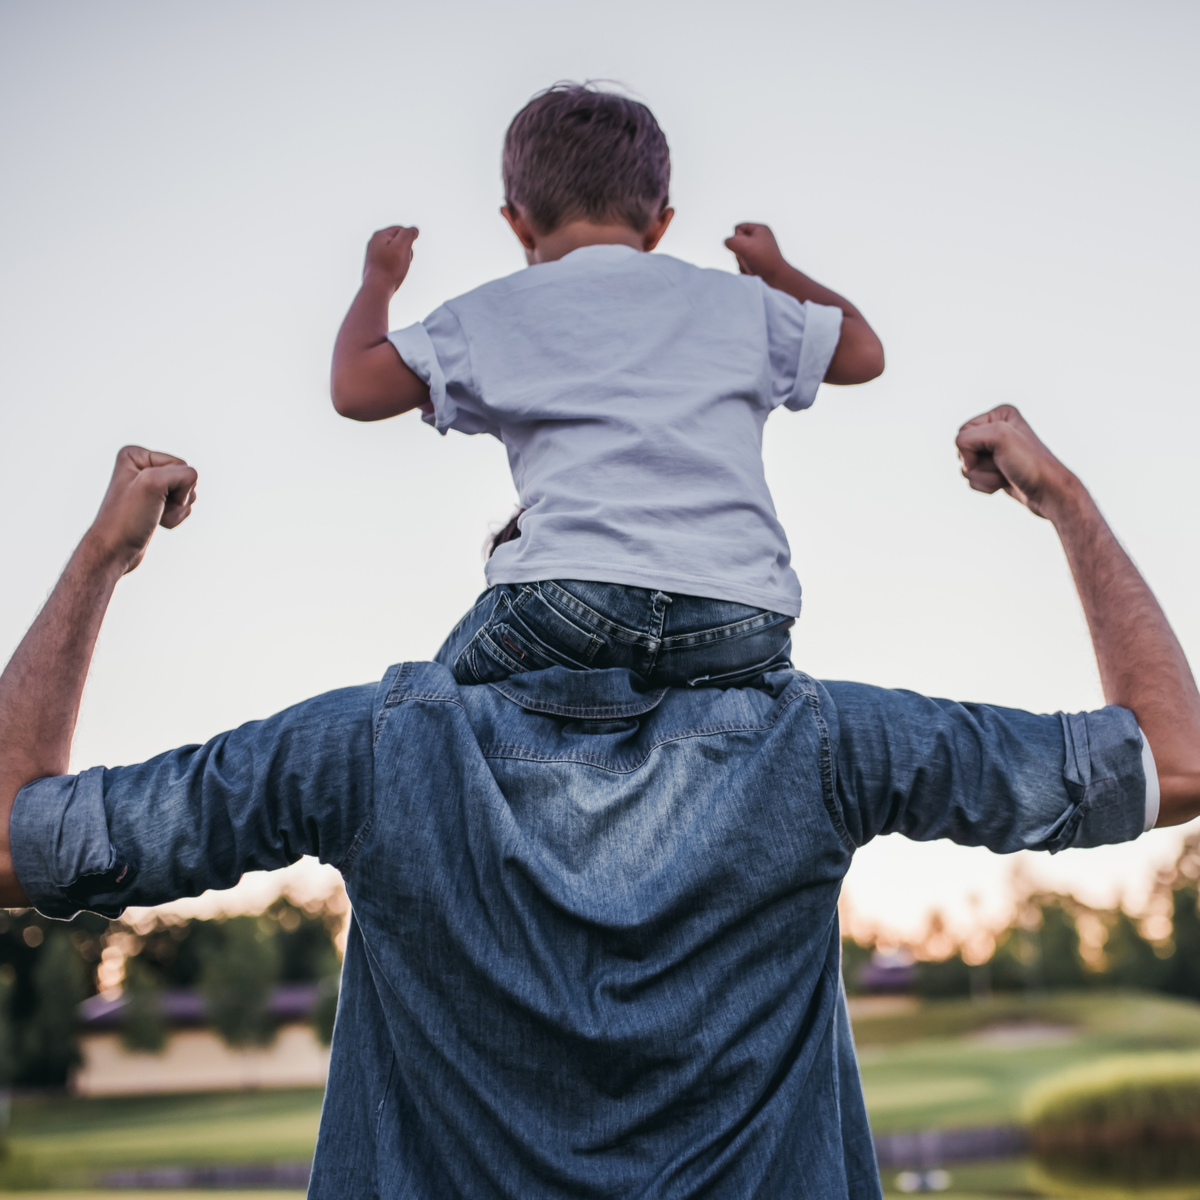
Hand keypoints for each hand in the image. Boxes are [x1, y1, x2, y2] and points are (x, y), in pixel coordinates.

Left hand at [88, 446, 197, 574]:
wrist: (114, 550)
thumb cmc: (127, 519)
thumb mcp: (153, 484)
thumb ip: (182, 474)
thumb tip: (192, 485)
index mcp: (135, 455)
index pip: (180, 464)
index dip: (176, 485)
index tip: (152, 499)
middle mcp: (141, 467)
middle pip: (185, 478)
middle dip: (178, 498)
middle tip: (155, 509)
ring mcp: (149, 486)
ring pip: (187, 493)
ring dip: (178, 510)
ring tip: (156, 517)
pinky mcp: (155, 503)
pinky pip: (183, 505)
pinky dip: (176, 517)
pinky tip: (158, 522)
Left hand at [363, 225, 418, 291]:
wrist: (377, 289)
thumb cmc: (390, 268)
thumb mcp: (403, 245)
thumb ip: (409, 234)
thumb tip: (414, 230)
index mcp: (379, 235)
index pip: (402, 230)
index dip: (409, 241)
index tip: (407, 253)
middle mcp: (373, 243)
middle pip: (398, 242)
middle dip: (405, 251)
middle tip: (402, 262)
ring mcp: (373, 255)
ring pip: (395, 254)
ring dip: (401, 261)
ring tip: (397, 270)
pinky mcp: (374, 266)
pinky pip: (390, 263)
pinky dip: (394, 268)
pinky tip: (393, 275)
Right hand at [724, 223, 786, 281]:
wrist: (777, 278)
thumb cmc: (764, 260)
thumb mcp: (743, 245)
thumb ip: (730, 241)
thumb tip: (727, 244)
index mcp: (760, 229)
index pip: (738, 228)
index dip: (737, 238)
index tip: (746, 247)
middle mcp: (760, 239)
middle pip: (738, 242)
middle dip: (739, 252)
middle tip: (749, 258)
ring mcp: (759, 251)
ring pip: (740, 254)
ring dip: (742, 262)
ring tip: (752, 265)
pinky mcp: (758, 262)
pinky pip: (744, 263)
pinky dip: (745, 268)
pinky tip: (753, 271)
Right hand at [956, 405, 1074, 519]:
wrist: (1049, 493)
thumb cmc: (1030, 464)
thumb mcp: (999, 436)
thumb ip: (968, 438)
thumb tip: (963, 460)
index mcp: (1000, 415)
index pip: (963, 433)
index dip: (972, 449)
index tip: (997, 454)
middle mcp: (997, 429)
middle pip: (962, 451)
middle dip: (978, 465)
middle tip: (1003, 465)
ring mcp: (995, 451)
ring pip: (966, 468)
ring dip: (983, 477)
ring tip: (1005, 475)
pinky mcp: (995, 469)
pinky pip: (973, 479)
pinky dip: (985, 485)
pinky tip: (1003, 483)